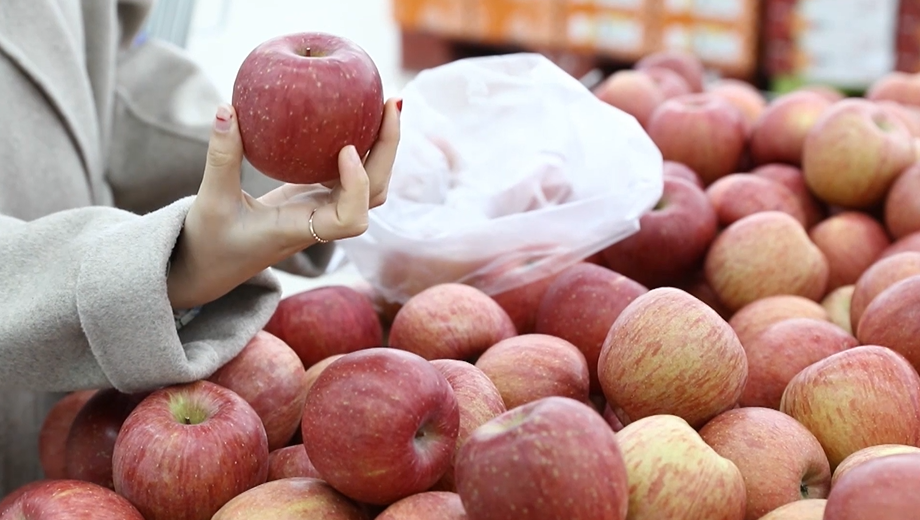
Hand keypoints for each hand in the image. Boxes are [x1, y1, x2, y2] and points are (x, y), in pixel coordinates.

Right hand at [166, 99, 400, 309]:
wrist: (211, 264)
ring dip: (380, 146)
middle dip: (387, 150)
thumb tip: (226, 109)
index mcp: (301, 230)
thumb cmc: (209, 243)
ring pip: (368, 183)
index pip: (350, 219)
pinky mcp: (315, 196)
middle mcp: (322, 221)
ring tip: (384, 103)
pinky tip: (354, 111)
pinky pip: (347, 171)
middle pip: (374, 192)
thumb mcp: (211, 201)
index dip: (358, 185)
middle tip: (390, 102)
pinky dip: (357, 144)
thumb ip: (220, 158)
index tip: (346, 149)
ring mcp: (322, 209)